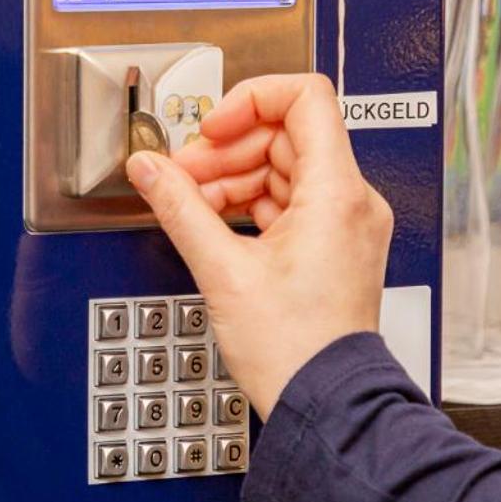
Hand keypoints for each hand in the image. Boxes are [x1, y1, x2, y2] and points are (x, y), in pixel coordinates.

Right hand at [125, 74, 392, 411]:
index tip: (211, 128)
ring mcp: (345, 224)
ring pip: (284, 167)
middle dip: (227, 147)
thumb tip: (149, 170)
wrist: (324, 404)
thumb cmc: (295, 350)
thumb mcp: (222, 271)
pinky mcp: (333, 247)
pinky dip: (248, 202)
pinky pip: (289, 201)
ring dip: (232, 175)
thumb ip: (179, 207)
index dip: (249, 100)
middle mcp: (352, 201)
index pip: (305, 97)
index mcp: (337, 193)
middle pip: (287, 134)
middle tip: (183, 173)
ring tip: (190, 201)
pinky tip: (213, 222)